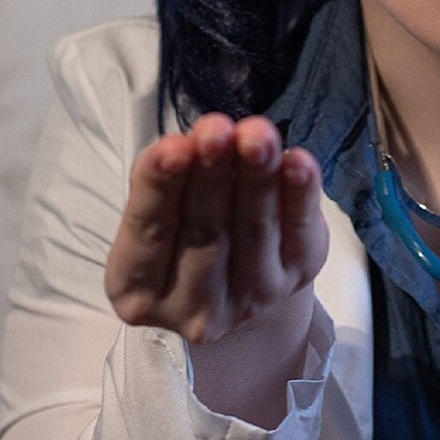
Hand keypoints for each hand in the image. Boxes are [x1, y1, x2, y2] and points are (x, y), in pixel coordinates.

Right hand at [104, 113, 327, 346]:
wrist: (235, 276)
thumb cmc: (183, 232)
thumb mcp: (155, 208)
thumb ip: (162, 180)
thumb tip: (189, 146)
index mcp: (138, 289)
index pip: (148, 231)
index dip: (161, 187)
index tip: (174, 149)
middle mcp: (192, 306)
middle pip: (204, 232)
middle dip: (212, 173)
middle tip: (217, 132)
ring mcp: (249, 300)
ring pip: (253, 230)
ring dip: (257, 177)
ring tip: (258, 137)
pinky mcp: (295, 280)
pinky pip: (300, 234)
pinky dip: (301, 195)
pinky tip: (298, 163)